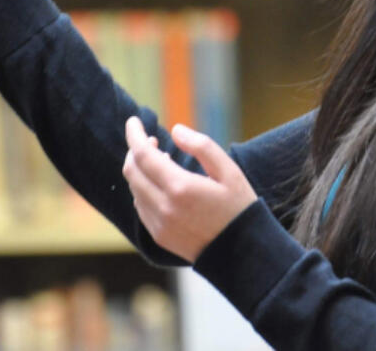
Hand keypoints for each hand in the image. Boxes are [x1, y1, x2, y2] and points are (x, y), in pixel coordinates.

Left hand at [122, 117, 256, 263]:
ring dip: (140, 170)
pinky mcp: (159, 236)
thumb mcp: (228, 171)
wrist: (243, 254)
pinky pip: (141, 206)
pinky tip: (162, 185)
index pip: (143, 154)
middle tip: (151, 140)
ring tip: (162, 161)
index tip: (133, 121)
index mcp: (180, 187)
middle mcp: (164, 207)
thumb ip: (201, 146)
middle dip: (135, 150)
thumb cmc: (239, 208)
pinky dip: (143, 189)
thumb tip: (175, 130)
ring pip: (134, 189)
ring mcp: (159, 224)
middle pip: (132, 171)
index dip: (134, 134)